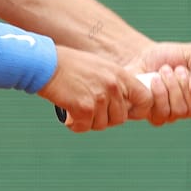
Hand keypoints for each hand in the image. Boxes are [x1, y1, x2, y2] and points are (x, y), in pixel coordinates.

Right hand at [38, 46, 152, 131]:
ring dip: (88, 121)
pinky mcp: (84, 107)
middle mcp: (112, 86)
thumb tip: (123, 106)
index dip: (138, 110)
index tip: (127, 113)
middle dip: (105, 118)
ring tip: (76, 108)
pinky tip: (68, 115)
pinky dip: (75, 124)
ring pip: (101, 124)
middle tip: (89, 110)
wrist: (45, 64)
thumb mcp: (99, 67)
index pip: (145, 98)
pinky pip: (84, 127)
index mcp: (119, 74)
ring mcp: (99, 97)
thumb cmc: (69, 65)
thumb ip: (113, 84)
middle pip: (120, 118)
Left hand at [132, 41, 190, 124]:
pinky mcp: (153, 115)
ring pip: (179, 111)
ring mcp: (170, 114)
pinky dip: (158, 92)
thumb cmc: (168, 56)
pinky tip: (153, 80)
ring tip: (164, 70)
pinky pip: (161, 113)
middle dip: (185, 85)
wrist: (141, 54)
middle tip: (178, 69)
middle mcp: (186, 109)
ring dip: (171, 85)